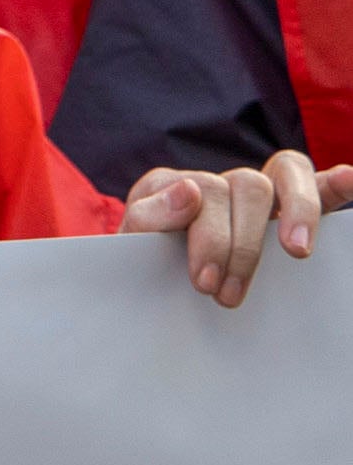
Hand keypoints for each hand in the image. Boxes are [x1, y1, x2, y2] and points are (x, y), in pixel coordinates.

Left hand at [122, 152, 352, 306]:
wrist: (142, 282)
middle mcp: (222, 183)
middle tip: (227, 291)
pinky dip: (335, 184)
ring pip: (286, 173)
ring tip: (297, 252)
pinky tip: (349, 179)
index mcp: (181, 185)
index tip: (205, 281)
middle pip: (249, 186)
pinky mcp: (289, 214)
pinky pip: (318, 186)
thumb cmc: (141, 263)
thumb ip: (148, 213)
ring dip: (298, 211)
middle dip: (243, 243)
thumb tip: (191, 192)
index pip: (206, 189)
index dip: (210, 236)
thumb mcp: (132, 239)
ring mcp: (258, 197)